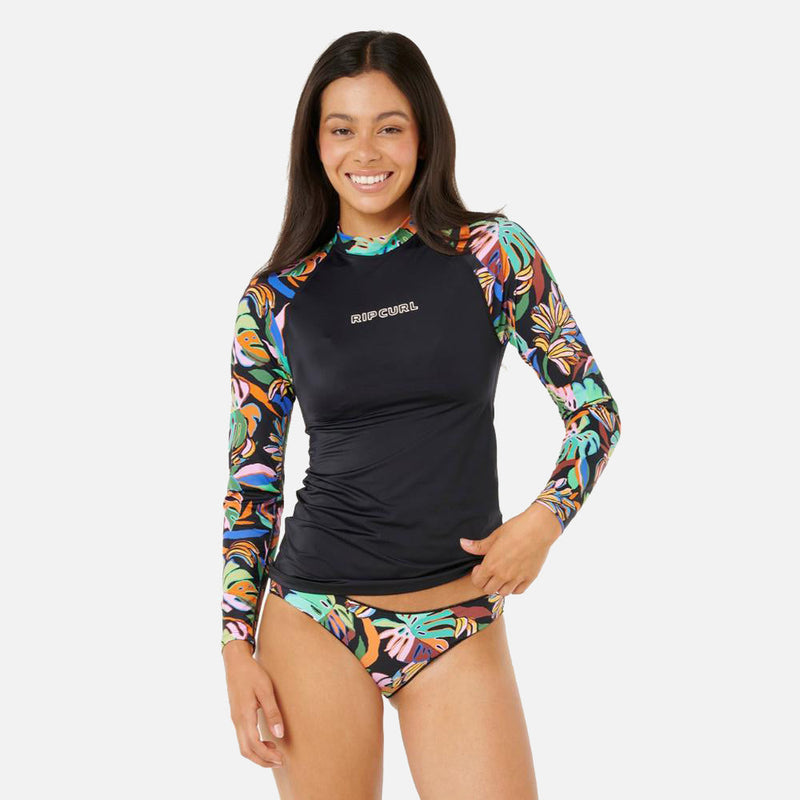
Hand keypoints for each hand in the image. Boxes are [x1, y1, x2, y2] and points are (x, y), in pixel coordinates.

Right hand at [222, 641, 284, 768]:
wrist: (235, 661)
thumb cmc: (252, 673)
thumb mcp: (265, 690)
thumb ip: (272, 712)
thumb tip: (279, 734)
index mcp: (244, 716)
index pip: (254, 745)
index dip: (267, 756)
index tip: (281, 759)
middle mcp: (237, 721)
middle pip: (246, 751)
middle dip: (262, 760)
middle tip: (279, 760)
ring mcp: (235, 718)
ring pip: (243, 746)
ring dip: (258, 753)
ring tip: (275, 751)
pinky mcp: (236, 715)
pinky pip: (243, 737)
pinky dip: (254, 745)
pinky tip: (266, 739)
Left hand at [459, 503, 562, 595]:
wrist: (538, 529)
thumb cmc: (516, 529)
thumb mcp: (494, 536)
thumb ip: (478, 546)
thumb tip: (462, 544)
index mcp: (491, 565)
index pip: (478, 582)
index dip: (476, 576)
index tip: (480, 567)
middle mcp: (503, 575)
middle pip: (488, 590)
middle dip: (486, 582)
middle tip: (490, 572)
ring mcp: (517, 578)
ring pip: (503, 593)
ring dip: (500, 586)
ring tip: (502, 575)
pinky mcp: (529, 578)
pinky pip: (518, 591)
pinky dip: (514, 587)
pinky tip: (513, 577)